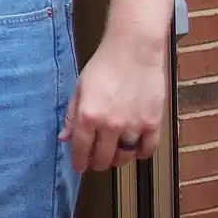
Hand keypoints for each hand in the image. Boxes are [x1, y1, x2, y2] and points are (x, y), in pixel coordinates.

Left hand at [60, 38, 165, 171]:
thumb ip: (72, 115)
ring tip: (113, 156)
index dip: (79, 161)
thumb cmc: (104, 65)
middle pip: (103, 157)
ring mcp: (134, 126)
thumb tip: (64, 137)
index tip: (79, 167)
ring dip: (117, 160)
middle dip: (97, 163)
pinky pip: (147, 149)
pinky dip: (140, 154)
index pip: (81, 148)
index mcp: (89, 116)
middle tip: (95, 162)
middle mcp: (111, 125)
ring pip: (125, 157)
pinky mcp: (153, 123)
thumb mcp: (80, 88)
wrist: (134, 50)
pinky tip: (134, 150)